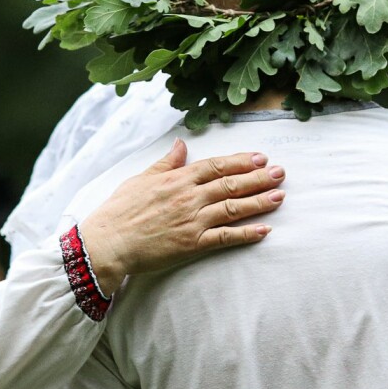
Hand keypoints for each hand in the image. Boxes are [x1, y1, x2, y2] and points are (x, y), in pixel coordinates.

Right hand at [79, 139, 285, 292]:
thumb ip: (166, 163)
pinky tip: (264, 230)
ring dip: (259, 202)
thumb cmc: (119, 211)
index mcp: (177, 179)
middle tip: (281, 172)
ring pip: (233, 208)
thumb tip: (182, 144)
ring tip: (280, 196)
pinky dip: (246, 234)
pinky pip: (225, 238)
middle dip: (259, 177)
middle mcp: (189, 197)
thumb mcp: (141, 178)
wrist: (106, 243)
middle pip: (230, 184)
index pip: (216, 165)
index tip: (261, 157)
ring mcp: (192, 221)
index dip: (241, 161)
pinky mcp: (192, 244)